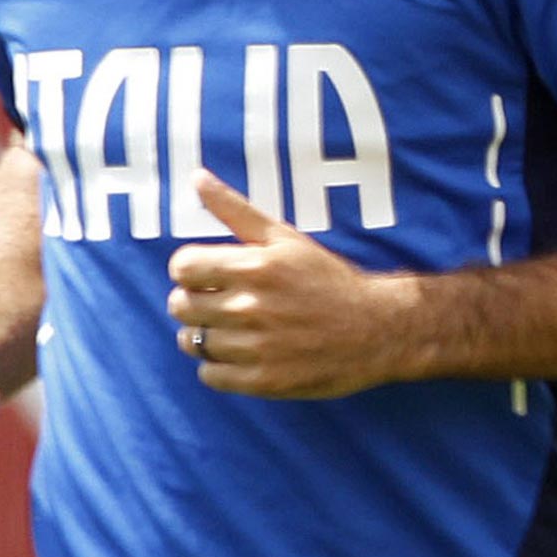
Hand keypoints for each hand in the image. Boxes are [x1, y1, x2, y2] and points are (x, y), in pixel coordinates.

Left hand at [166, 171, 414, 398]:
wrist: (375, 329)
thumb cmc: (327, 278)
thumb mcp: (286, 237)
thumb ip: (236, 209)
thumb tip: (196, 176)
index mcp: (256, 267)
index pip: (182, 267)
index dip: (190, 270)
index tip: (208, 274)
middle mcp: (252, 307)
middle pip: (181, 306)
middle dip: (194, 301)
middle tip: (220, 301)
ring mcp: (257, 347)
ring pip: (192, 342)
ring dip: (204, 334)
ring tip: (231, 328)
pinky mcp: (263, 381)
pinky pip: (209, 375)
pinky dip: (218, 366)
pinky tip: (241, 353)